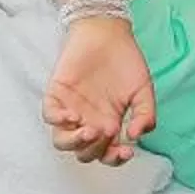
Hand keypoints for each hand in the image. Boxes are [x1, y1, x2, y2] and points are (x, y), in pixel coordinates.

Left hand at [42, 18, 156, 165]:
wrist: (108, 33)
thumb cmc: (126, 61)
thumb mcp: (143, 90)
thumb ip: (145, 114)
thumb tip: (136, 137)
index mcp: (109, 125)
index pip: (107, 154)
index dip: (115, 159)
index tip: (127, 151)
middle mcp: (88, 122)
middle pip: (84, 153)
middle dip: (96, 150)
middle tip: (108, 131)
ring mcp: (71, 109)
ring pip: (61, 141)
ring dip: (75, 143)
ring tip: (89, 131)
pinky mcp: (57, 94)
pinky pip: (49, 116)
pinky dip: (58, 121)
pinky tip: (73, 115)